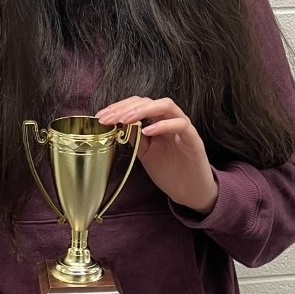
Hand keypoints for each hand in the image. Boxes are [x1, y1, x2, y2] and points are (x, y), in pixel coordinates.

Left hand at [97, 96, 216, 214]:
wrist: (190, 192)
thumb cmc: (170, 171)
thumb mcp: (145, 153)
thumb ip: (134, 137)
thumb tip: (116, 124)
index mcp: (157, 122)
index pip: (137, 105)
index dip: (118, 107)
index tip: (100, 117)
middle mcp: (170, 119)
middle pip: (148, 101)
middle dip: (125, 107)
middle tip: (108, 118)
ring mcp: (183, 127)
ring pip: (166, 105)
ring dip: (143, 110)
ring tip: (125, 119)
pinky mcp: (193, 139)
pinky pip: (180, 124)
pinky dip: (163, 125)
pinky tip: (147, 131)